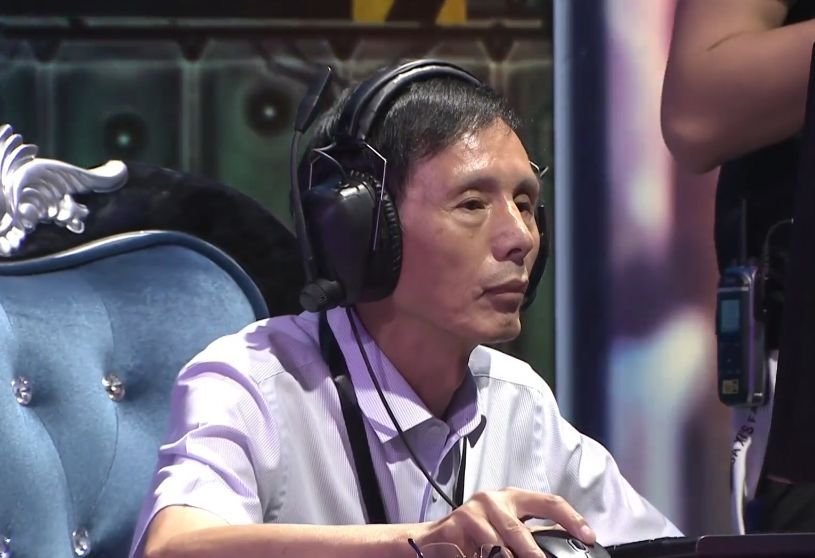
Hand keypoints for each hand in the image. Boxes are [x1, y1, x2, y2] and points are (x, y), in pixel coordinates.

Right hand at [413, 488, 595, 557]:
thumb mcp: (505, 527)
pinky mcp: (452, 527)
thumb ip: (530, 534)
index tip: (589, 536)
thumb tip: (564, 544)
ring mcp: (471, 512)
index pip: (548, 501)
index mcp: (512, 498)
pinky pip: (475, 554)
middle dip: (533, 554)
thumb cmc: (475, 533)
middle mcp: (492, 500)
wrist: (432, 538)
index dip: (571, 518)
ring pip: (497, 547)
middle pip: (518, 530)